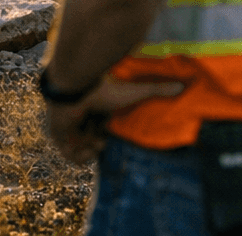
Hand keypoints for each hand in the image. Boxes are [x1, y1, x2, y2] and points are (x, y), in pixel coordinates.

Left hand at [44, 76, 184, 163]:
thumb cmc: (104, 90)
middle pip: (89, 137)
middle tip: (104, 139)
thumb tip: (184, 84)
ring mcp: (67, 127)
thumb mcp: (134, 92)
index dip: (107, 132)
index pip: (100, 126)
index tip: (113, 132)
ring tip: (96, 142)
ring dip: (91, 149)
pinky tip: (89, 149)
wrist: (75, 90)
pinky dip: (81, 157)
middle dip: (99, 142)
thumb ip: (157, 90)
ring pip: (79, 147)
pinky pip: (69, 155)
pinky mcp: (58, 136)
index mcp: (93, 107)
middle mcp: (79, 117)